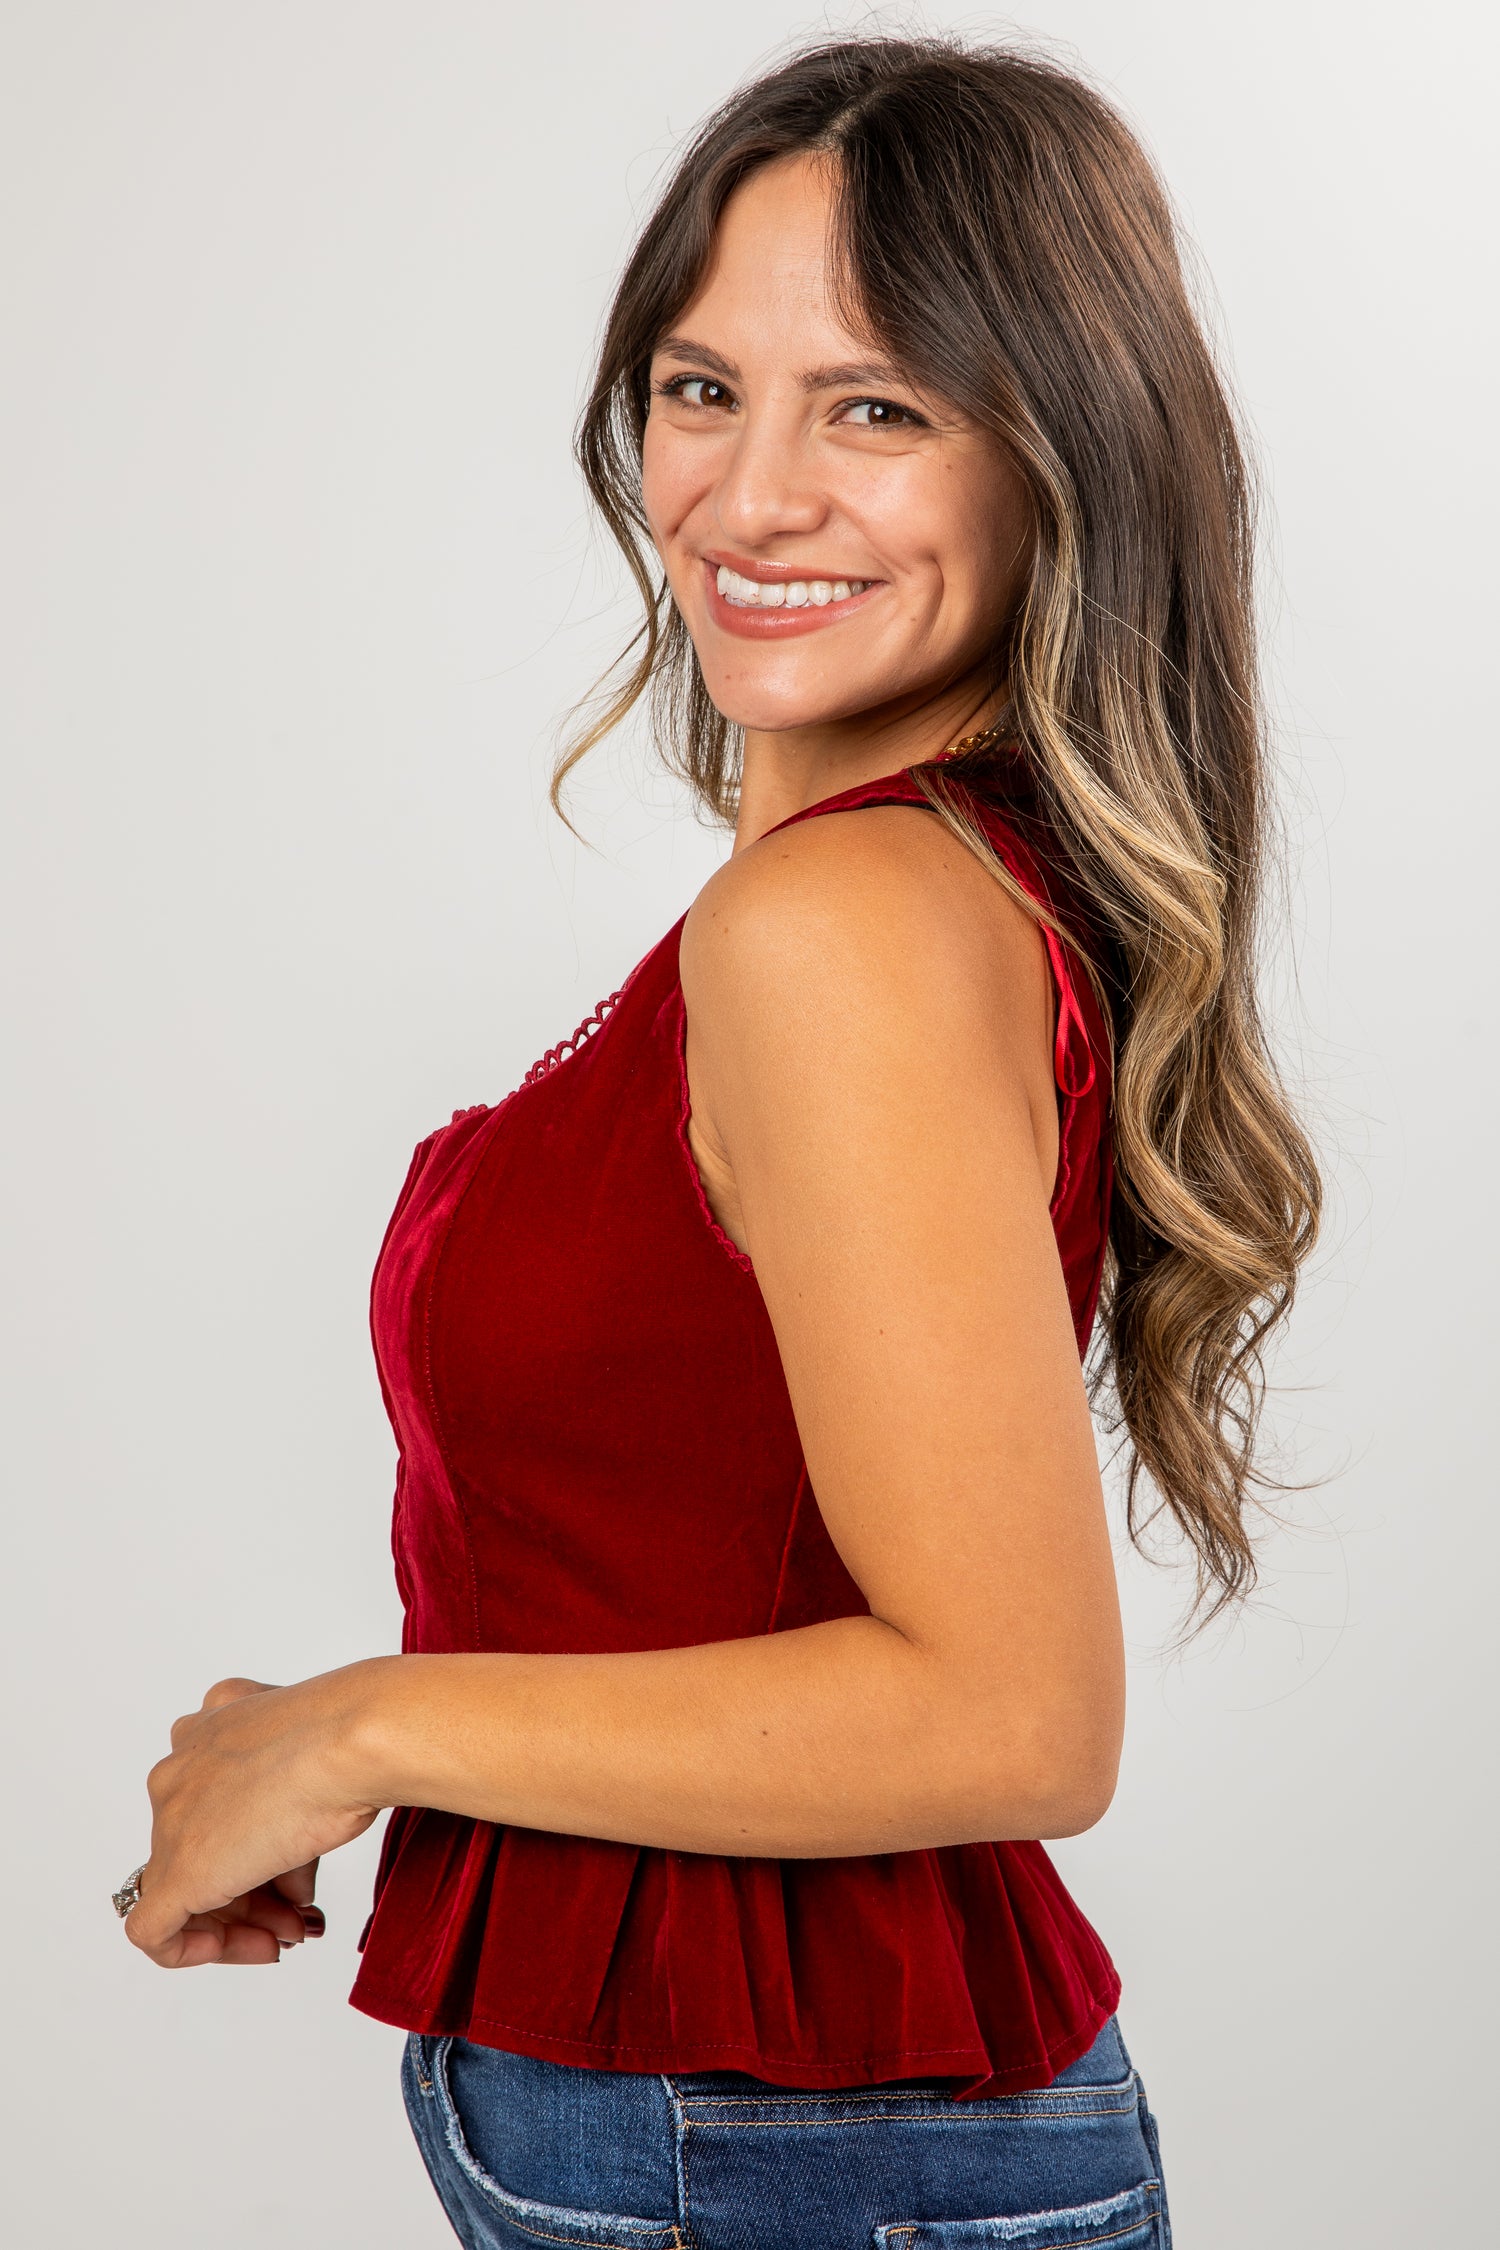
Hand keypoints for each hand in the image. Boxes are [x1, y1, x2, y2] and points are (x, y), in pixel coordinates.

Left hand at [124, 1668, 383, 1968]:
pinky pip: (154, 1930)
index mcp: (210, 1728)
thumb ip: (287, 1825)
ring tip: (291, 1932)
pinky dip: (191, 1949)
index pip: (218, 1806)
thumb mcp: (309, 1775)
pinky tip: (252, 1946)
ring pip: (184, 1886)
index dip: (258, 1848)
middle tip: (295, 1914)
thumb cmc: (347, 1743)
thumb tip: (292, 1879)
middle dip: (253, 1889)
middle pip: (204, 1847)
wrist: (346, 1742)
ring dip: (242, 1919)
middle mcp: (179, 1767)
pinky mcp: (174, 1872)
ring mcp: (170, 1818)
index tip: (295, 1875)